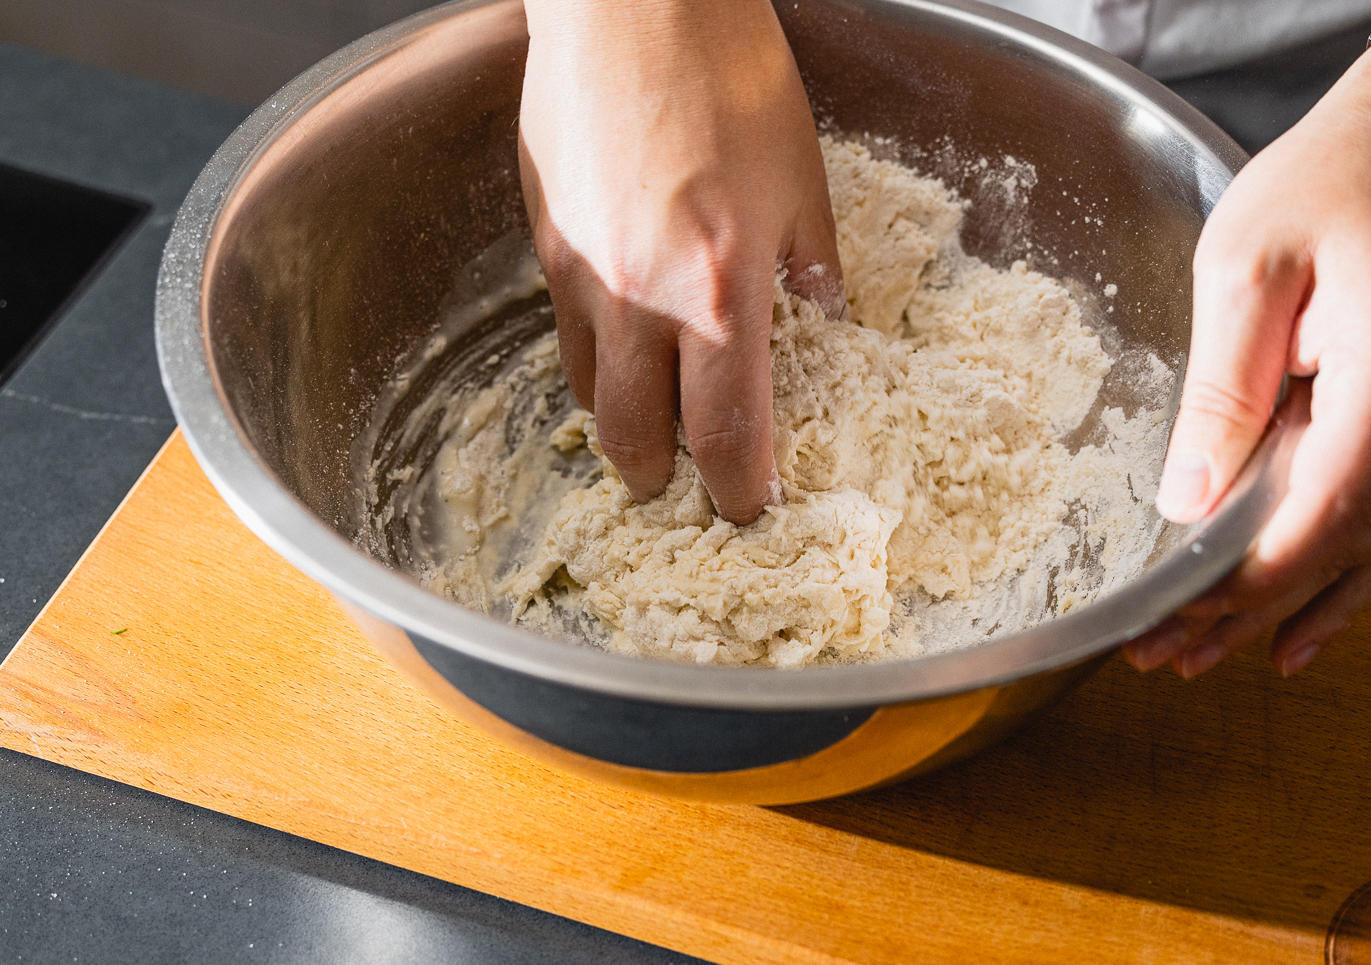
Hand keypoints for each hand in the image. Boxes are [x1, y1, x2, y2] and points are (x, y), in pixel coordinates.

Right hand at [518, 0, 843, 523]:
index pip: (726, 432)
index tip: (749, 506)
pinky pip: (568, 331)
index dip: (738, 487)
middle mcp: (642, 302)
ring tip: (651, 415)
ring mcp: (583, 276)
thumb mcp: (802, 180)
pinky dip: (597, 356)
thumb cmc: (728, 76)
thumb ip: (810, 266)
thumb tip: (823, 318)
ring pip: (590, 393)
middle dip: (662, 477)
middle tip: (686, 481)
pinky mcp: (546, 245)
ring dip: (622, 421)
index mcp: (721, 294)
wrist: (632, 3)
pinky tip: (624, 337)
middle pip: (636, 440)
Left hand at [1124, 25, 1370, 678]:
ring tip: (1198, 659)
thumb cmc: (1335, 178)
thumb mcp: (1248, 266)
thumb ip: (1222, 388)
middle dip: (1238, 614)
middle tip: (1156, 655)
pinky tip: (1296, 640)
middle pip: (1331, 550)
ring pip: (1357, 553)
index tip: (1172, 619)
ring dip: (1276, 613)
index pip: (1313, 515)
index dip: (1241, 583)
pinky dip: (1340, 591)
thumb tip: (1187, 497)